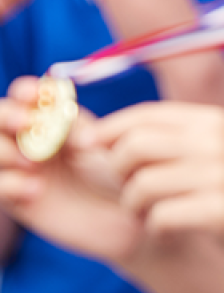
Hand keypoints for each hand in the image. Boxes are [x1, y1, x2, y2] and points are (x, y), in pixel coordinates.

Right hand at [0, 77, 142, 262]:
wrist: (130, 213)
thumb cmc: (122, 172)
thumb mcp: (103, 144)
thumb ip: (78, 128)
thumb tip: (59, 120)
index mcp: (53, 119)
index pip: (25, 96)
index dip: (26, 91)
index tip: (37, 95)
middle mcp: (32, 140)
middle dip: (7, 116)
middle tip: (26, 123)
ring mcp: (22, 169)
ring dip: (4, 151)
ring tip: (34, 163)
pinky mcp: (19, 199)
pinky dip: (10, 184)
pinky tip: (36, 190)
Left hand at [89, 102, 223, 259]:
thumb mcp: (208, 147)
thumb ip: (162, 136)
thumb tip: (91, 134)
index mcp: (210, 121)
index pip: (143, 115)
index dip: (107, 131)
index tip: (89, 148)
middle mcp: (217, 142)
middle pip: (134, 147)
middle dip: (118, 171)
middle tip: (129, 188)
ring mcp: (222, 176)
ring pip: (142, 185)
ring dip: (133, 205)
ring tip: (147, 211)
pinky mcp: (222, 210)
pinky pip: (161, 217)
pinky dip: (155, 226)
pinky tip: (168, 227)